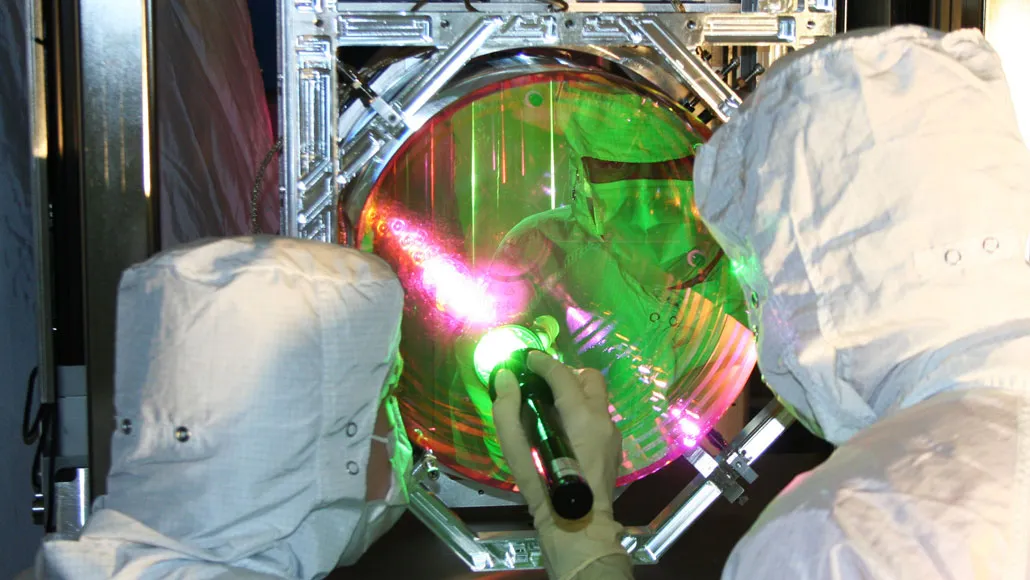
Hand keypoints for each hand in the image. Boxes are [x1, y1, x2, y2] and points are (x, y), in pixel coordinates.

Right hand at [492, 351, 628, 579]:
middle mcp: (602, 419)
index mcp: (582, 417)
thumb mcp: (517, 453)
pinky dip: (581, 411)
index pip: (562, 374)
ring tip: (550, 405)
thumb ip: (507, 412)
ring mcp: (612, 433)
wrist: (579, 529)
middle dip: (566, 373)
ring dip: (574, 393)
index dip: (542, 362)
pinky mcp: (613, 447)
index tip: (526, 358)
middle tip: (542, 383)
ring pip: (596, 397)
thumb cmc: (545, 491)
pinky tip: (562, 429)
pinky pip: (597, 416)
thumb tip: (504, 378)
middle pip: (589, 377)